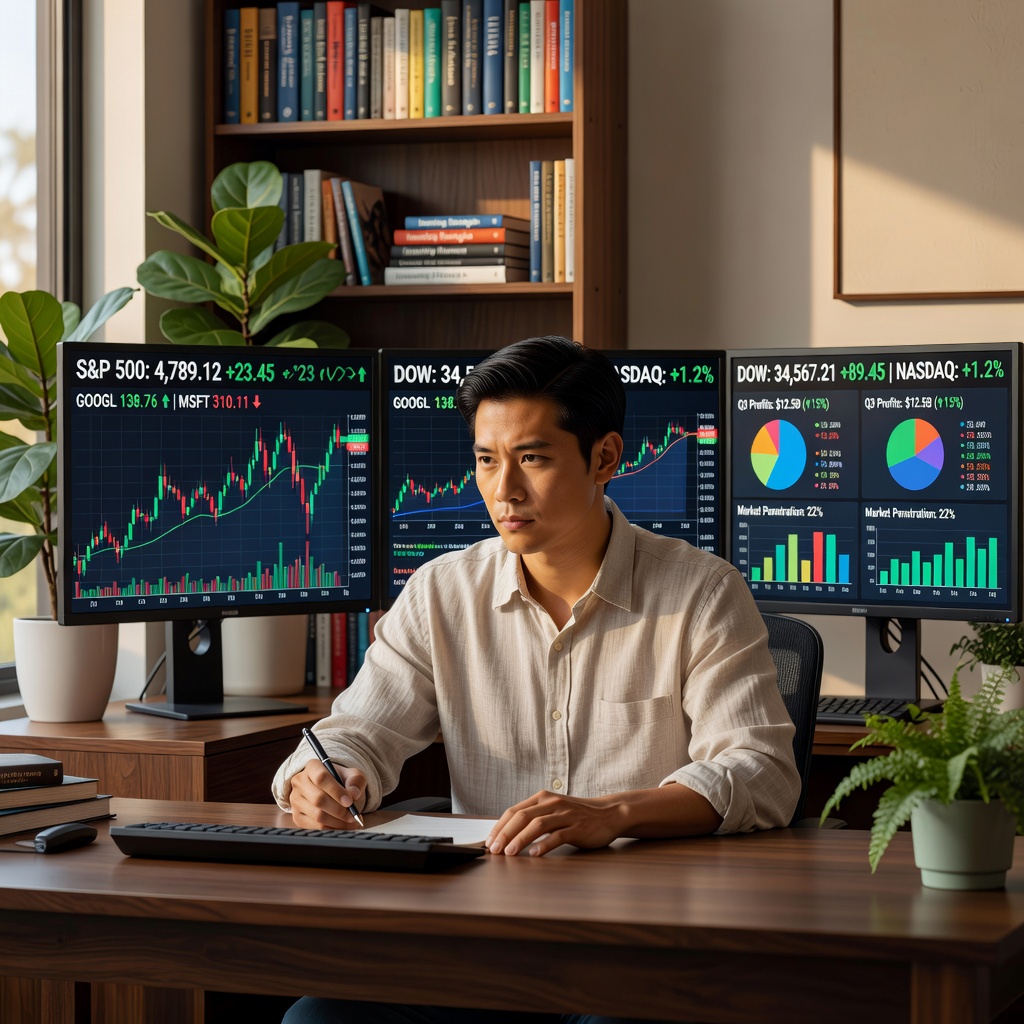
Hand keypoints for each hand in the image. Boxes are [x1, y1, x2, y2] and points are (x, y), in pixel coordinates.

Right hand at [288, 759, 366, 829]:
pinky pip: (314, 826)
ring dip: (337, 822)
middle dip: (339, 810)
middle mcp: (300, 782)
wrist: (331, 790)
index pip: (321, 778)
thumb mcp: (352, 775)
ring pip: (316, 815)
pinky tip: (342, 825)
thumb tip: (353, 793)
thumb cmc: (342, 781)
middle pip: (318, 799)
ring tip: (351, 821)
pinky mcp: (296, 816)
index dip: (336, 791)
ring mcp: (296, 800)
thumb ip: (355, 781)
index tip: (350, 801)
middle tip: (353, 815)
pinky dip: (331, 828)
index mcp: (312, 767)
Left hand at [485, 790, 624, 856]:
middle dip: (505, 834)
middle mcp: (552, 803)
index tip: (489, 841)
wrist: (608, 813)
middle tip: (494, 850)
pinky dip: (544, 845)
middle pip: (522, 816)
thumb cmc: (577, 815)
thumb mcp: (553, 810)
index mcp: (542, 798)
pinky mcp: (577, 827)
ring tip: (509, 853)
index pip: (514, 810)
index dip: (499, 826)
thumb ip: (534, 817)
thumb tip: (507, 834)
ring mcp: (565, 814)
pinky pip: (557, 836)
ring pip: (537, 825)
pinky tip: (534, 855)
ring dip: (520, 839)